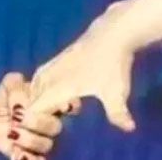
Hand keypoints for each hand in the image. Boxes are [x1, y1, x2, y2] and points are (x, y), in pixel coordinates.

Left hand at [0, 72, 80, 159]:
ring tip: (11, 133)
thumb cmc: (6, 100)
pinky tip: (19, 154)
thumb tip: (21, 101)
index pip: (72, 104)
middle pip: (55, 126)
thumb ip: (15, 83)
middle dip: (36, 122)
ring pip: (46, 144)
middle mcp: (51, 121)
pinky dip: (29, 158)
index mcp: (51, 102)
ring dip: (28, 139)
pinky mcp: (31, 154)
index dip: (72, 105)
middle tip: (17, 118)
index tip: (64, 106)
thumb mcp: (8, 84)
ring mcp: (42, 139)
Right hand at [28, 5, 138, 132]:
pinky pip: (43, 73)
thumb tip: (129, 129)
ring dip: (41, 96)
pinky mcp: (62, 55)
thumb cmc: (113, 65)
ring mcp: (56, 62)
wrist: (114, 31)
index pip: (35, 108)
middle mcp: (53, 75)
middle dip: (39, 109)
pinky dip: (45, 84)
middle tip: (59, 117)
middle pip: (32, 96)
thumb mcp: (117, 93)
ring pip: (36, 82)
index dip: (37, 120)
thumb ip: (118, 114)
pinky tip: (64, 88)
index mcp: (60, 86)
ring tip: (60, 105)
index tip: (55, 125)